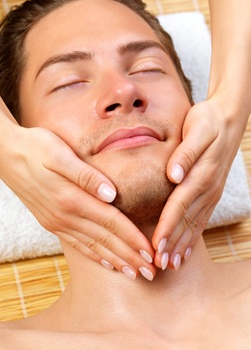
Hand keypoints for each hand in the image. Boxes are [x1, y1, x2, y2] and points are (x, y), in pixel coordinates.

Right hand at [0, 125, 155, 278]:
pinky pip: (76, 243)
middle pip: (104, 239)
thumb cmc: (35, 147)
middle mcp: (64, 215)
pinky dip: (93, 254)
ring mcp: (56, 221)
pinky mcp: (50, 221)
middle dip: (129, 257)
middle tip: (150, 273)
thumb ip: (85, 175)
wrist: (4, 153)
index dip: (132, 238)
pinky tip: (104, 262)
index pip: (110, 222)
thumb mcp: (60, 154)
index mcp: (71, 198)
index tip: (150, 253)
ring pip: (91, 246)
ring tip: (133, 273)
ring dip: (114, 260)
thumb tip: (111, 194)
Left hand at [152, 97, 246, 269]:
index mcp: (201, 174)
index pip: (179, 206)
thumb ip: (184, 154)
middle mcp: (207, 188)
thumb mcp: (196, 131)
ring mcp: (211, 192)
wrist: (228, 119)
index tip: (156, 245)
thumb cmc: (207, 122)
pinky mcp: (211, 192)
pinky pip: (202, 218)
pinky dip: (193, 236)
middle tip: (159, 265)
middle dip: (173, 244)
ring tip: (172, 264)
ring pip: (195, 224)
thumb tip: (173, 176)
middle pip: (186, 221)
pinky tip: (187, 248)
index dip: (167, 227)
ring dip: (183, 245)